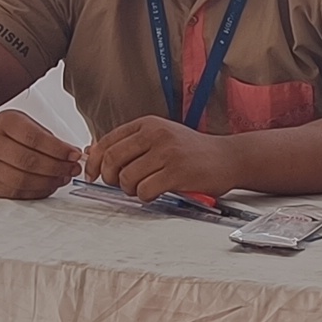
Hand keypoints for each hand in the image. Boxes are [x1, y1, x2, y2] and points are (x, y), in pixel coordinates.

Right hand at [0, 109, 82, 198]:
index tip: (75, 155)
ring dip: (49, 182)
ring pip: (22, 180)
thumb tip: (74, 156)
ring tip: (64, 178)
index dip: (58, 149)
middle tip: (73, 169)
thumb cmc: (12, 133)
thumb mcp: (28, 124)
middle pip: (28, 161)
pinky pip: (15, 193)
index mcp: (4, 122)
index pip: (34, 138)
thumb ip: (50, 139)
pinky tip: (49, 185)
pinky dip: (37, 191)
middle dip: (56, 167)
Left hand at [83, 116, 243, 201]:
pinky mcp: (177, 172)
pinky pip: (145, 190)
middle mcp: (156, 134)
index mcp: (148, 124)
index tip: (93, 175)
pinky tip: (156, 192)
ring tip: (143, 188)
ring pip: (127, 178)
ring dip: (130, 190)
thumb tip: (93, 152)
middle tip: (120, 184)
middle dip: (110, 178)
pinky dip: (145, 197)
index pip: (107, 141)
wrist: (228, 158)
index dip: (94, 162)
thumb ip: (130, 144)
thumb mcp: (160, 137)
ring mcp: (167, 152)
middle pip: (113, 160)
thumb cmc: (192, 151)